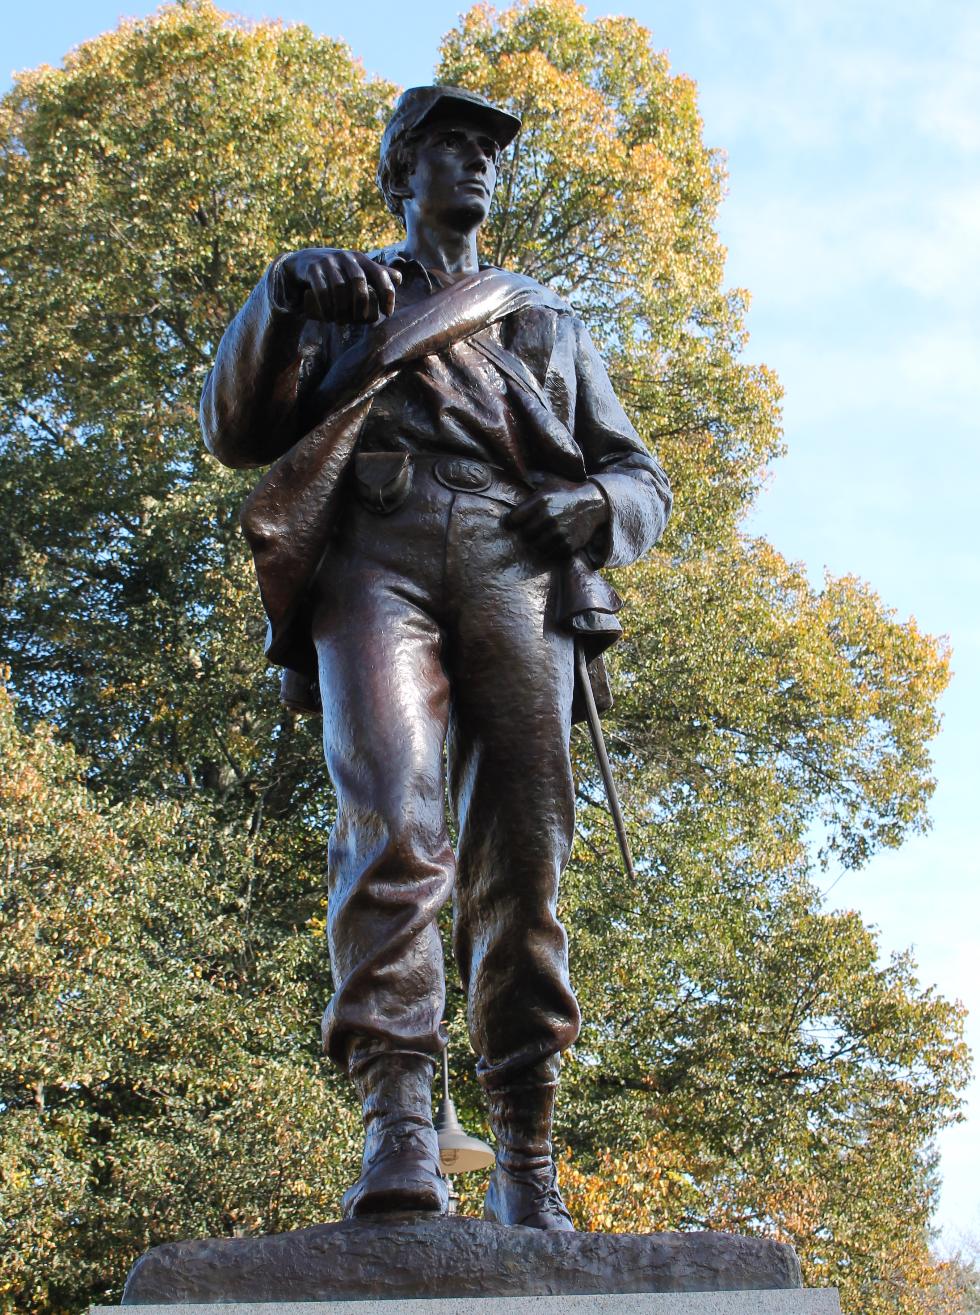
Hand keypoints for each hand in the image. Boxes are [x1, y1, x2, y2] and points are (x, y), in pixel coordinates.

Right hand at [279, 248, 401, 323]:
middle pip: (359, 283)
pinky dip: (327, 307)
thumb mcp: (356, 270)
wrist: (303, 263)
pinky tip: (329, 318)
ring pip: (339, 288)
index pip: (380, 274)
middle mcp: (346, 257)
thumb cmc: (337, 272)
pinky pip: (321, 290)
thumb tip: (399, 279)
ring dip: (342, 309)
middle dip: (361, 306)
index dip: (387, 294)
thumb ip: (377, 274)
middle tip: (359, 321)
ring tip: (341, 322)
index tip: (387, 313)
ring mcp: (328, 261)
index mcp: (361, 259)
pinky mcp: (312, 268)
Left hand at [505, 483, 608, 558]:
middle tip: (533, 529)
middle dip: (527, 533)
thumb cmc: (566, 493)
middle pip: (525, 535)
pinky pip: (552, 554)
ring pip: (537, 547)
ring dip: (538, 544)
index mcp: (541, 501)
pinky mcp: (569, 545)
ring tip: (544, 536)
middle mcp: (549, 517)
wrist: (593, 503)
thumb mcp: (547, 485)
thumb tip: (504, 483)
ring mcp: (559, 532)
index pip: (513, 519)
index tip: (513, 523)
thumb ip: (527, 488)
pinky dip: (552, 550)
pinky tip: (556, 541)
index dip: (512, 522)